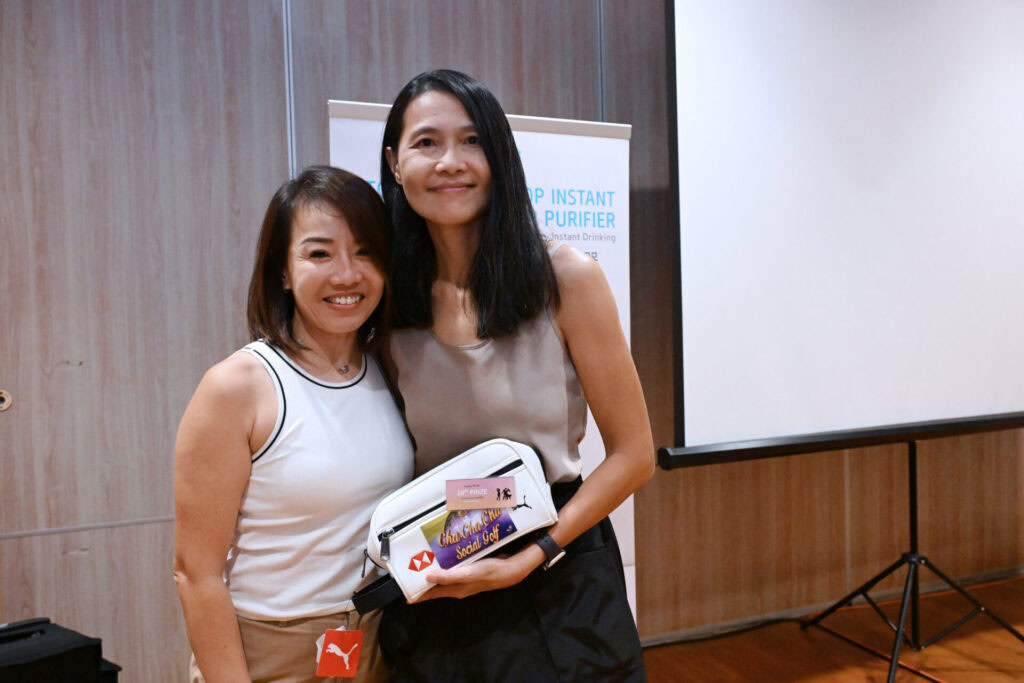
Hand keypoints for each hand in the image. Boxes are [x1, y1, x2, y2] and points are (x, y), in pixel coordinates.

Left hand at [412, 553, 537, 600]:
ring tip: (421, 564)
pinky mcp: (469, 571)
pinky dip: (445, 566)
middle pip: (435, 586)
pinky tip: (443, 557)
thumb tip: (428, 577)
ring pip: (443, 578)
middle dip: (423, 582)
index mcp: (455, 589)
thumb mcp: (468, 574)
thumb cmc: (489, 573)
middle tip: (409, 574)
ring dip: (433, 572)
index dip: (418, 594)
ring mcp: (464, 579)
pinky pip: (452, 570)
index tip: (404, 594)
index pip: (432, 593)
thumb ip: (449, 576)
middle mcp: (458, 586)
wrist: (510, 570)